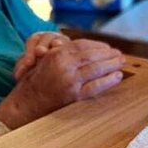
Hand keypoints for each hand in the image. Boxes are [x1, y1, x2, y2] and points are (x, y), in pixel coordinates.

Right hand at [7, 39, 124, 121]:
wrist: (26, 103)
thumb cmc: (35, 81)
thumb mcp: (45, 60)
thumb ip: (63, 52)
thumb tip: (87, 48)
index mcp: (57, 54)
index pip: (82, 45)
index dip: (98, 45)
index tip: (107, 47)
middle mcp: (64, 65)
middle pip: (92, 56)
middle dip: (108, 54)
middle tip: (119, 54)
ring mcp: (70, 81)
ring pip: (96, 69)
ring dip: (111, 65)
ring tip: (121, 63)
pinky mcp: (74, 96)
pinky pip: (96, 87)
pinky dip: (108, 81)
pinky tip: (117, 76)